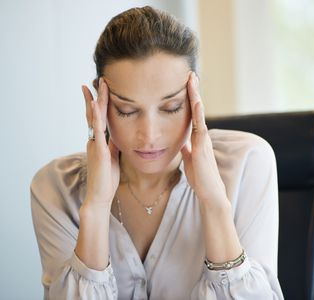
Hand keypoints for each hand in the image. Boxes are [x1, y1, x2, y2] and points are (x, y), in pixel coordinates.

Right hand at [81, 78, 119, 208]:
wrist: (100, 195)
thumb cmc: (106, 178)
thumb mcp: (112, 156)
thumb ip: (113, 144)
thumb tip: (118, 134)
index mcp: (99, 141)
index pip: (99, 118)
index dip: (99, 104)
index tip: (101, 89)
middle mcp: (94, 140)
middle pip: (94, 114)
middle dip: (95, 96)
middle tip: (97, 79)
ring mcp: (95, 144)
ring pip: (94, 118)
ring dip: (95, 101)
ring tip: (96, 85)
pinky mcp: (98, 151)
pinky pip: (97, 130)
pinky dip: (96, 117)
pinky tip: (95, 105)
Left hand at [181, 72, 227, 206]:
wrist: (210, 192)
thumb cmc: (200, 178)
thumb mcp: (190, 160)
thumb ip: (187, 149)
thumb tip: (182, 143)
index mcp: (198, 138)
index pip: (193, 115)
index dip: (189, 100)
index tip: (186, 85)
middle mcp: (202, 135)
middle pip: (197, 109)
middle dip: (193, 91)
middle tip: (190, 74)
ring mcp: (203, 139)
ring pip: (199, 113)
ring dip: (195, 96)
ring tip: (192, 79)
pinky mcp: (202, 146)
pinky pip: (199, 125)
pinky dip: (197, 112)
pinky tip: (195, 100)